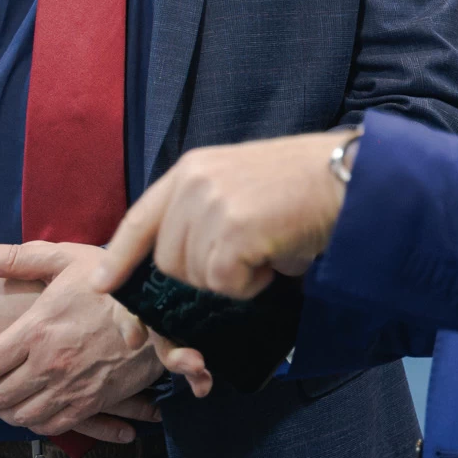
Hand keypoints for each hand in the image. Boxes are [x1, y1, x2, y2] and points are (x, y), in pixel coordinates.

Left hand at [0, 241, 209, 441]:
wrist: (162, 312)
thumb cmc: (112, 282)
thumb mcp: (66, 259)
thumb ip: (17, 259)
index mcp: (37, 330)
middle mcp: (49, 365)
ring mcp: (70, 388)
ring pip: (20, 416)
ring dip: (4, 412)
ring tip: (0, 400)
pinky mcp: (92, 403)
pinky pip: (52, 426)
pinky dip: (35, 423)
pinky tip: (32, 411)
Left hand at [93, 131, 350, 299]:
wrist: (354, 178)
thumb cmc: (305, 188)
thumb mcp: (240, 187)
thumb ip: (202, 217)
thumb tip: (178, 275)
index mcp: (191, 170)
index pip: (139, 219)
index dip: (118, 257)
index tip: (103, 286)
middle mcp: (193, 183)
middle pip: (168, 264)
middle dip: (199, 283)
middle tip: (244, 270)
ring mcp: (211, 206)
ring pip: (196, 280)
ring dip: (231, 282)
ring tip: (267, 251)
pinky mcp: (234, 232)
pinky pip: (225, 287)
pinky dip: (252, 286)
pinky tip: (275, 259)